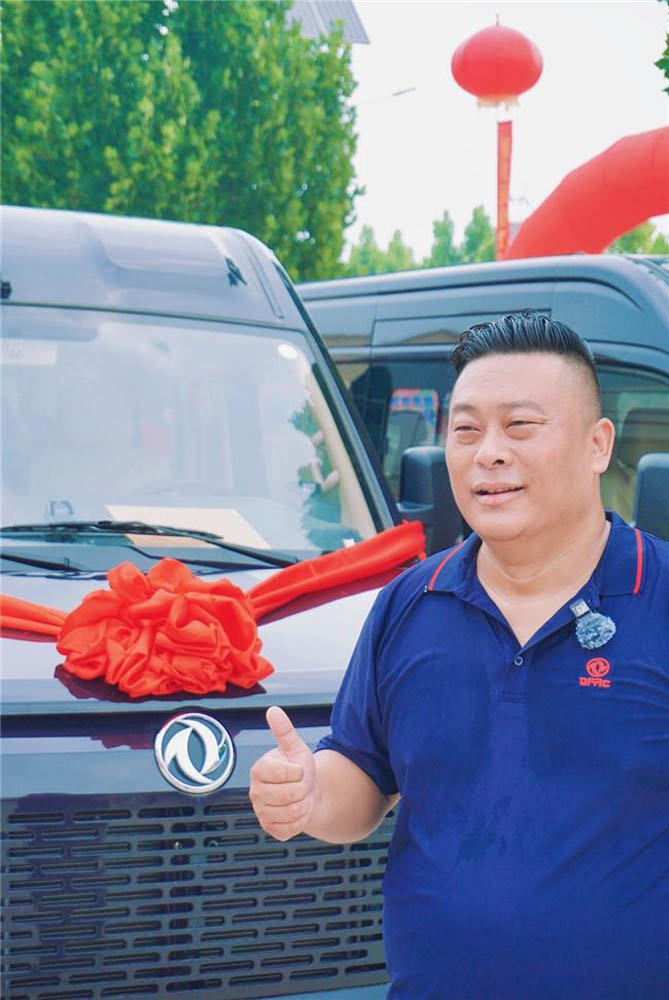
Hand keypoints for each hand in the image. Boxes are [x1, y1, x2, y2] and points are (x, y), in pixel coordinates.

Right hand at [249, 705, 317, 841]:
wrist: (307, 793)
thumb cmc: (299, 768)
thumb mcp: (295, 748)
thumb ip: (284, 731)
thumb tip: (273, 710)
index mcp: (259, 770)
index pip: (284, 773)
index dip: (299, 771)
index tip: (298, 769)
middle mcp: (255, 792)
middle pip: (290, 795)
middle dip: (303, 789)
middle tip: (300, 784)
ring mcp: (261, 812)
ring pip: (292, 812)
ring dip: (303, 804)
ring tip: (299, 797)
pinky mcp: (270, 829)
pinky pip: (292, 828)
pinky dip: (300, 820)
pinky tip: (296, 812)